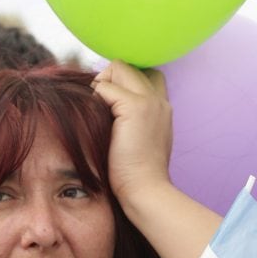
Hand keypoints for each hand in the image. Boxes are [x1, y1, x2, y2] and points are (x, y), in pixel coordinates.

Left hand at [92, 61, 172, 215]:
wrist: (145, 190)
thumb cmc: (134, 175)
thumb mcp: (135, 141)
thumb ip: (128, 120)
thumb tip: (102, 105)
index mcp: (161, 108)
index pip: (141, 75)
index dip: (120, 83)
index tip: (108, 105)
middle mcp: (159, 99)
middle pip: (127, 67)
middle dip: (106, 80)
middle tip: (98, 108)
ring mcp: (149, 100)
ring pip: (117, 68)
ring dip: (100, 86)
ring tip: (98, 114)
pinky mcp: (135, 107)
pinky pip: (105, 87)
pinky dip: (95, 100)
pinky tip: (97, 122)